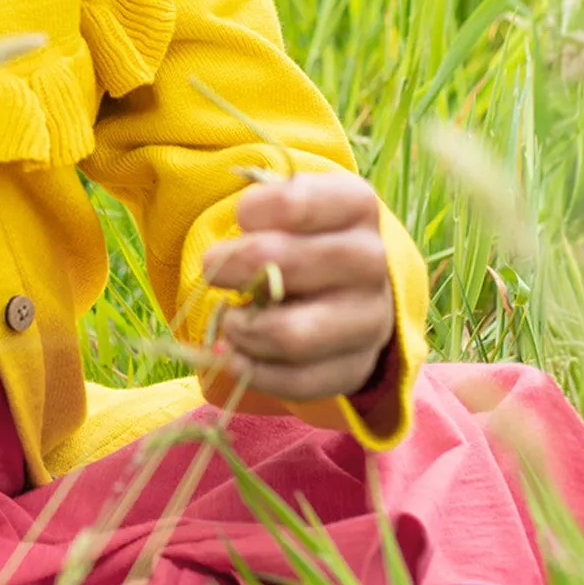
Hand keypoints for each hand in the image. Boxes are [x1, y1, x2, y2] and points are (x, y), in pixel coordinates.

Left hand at [200, 175, 394, 405]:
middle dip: (232, 267)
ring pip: (291, 335)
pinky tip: (235, 354)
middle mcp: (371, 261)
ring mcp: (370, 319)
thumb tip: (218, 252)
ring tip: (228, 318)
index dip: (251, 210)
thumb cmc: (305, 233)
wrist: (351, 282)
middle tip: (212, 268)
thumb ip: (257, 208)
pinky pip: (297, 382)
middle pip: (283, 265)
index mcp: (356, 205)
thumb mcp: (290, 203)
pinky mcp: (357, 367)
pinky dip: (254, 371)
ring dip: (242, 329)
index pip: (292, 202)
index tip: (241, 217)